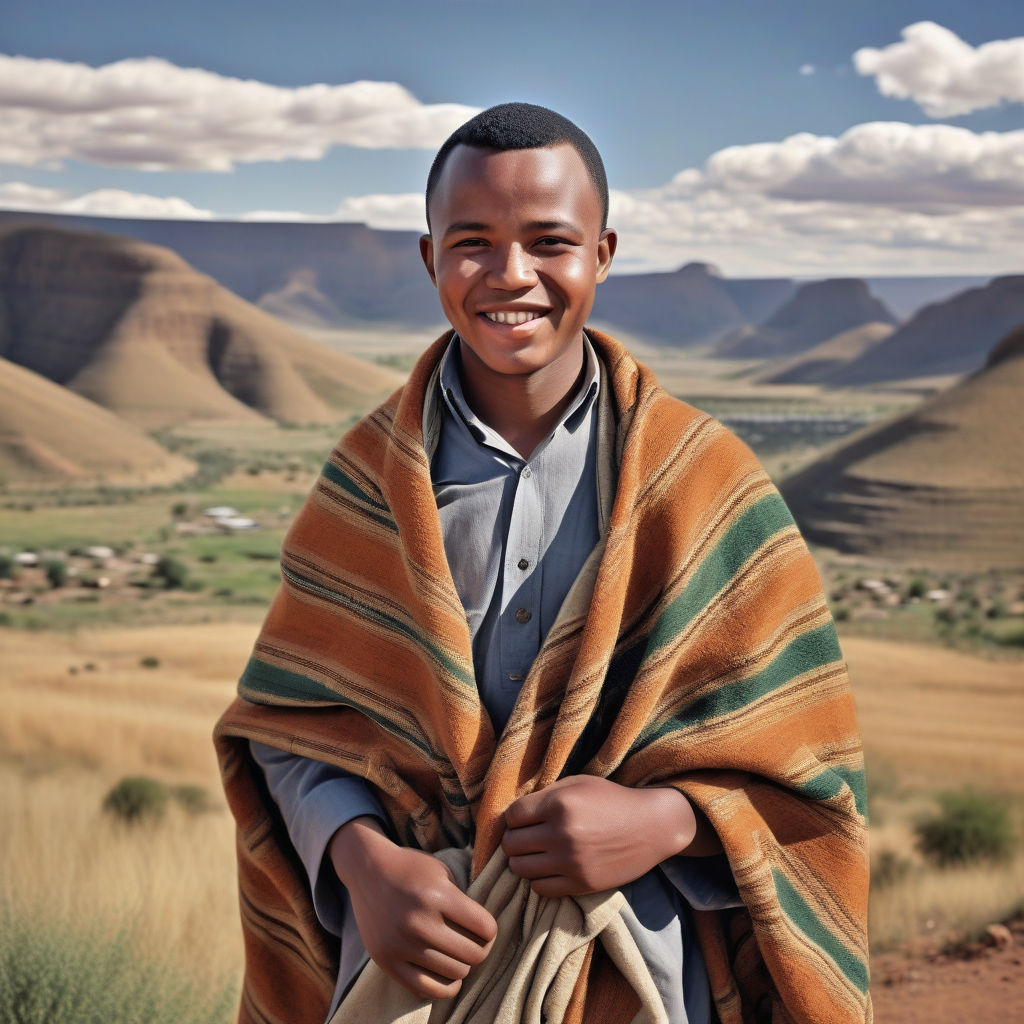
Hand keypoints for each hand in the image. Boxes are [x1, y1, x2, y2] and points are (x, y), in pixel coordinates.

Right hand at [328, 817, 496, 999]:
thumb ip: (463, 901)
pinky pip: (426, 989)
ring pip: (454, 974)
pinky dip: (445, 986)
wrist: (368, 869)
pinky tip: (449, 974)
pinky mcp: (386, 961)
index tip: (484, 927)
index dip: (490, 929)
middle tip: (474, 942)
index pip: (485, 927)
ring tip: (458, 953)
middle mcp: (419, 922)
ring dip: (462, 965)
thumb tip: (486, 934)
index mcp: (437, 895)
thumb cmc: (412, 869)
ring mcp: (400, 944)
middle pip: (473, 954)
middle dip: (480, 949)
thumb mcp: (443, 872)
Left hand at [501, 775, 703, 897]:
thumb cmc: (612, 800)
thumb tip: (513, 813)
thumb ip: (545, 796)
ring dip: (523, 860)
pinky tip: (549, 868)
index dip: (514, 817)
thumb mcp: (578, 783)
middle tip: (525, 837)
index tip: (524, 818)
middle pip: (511, 843)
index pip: (512, 815)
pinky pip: (539, 888)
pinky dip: (538, 879)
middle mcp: (562, 833)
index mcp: (559, 804)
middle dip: (514, 839)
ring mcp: (571, 862)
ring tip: (535, 853)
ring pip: (520, 868)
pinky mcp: (581, 884)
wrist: (652, 826)